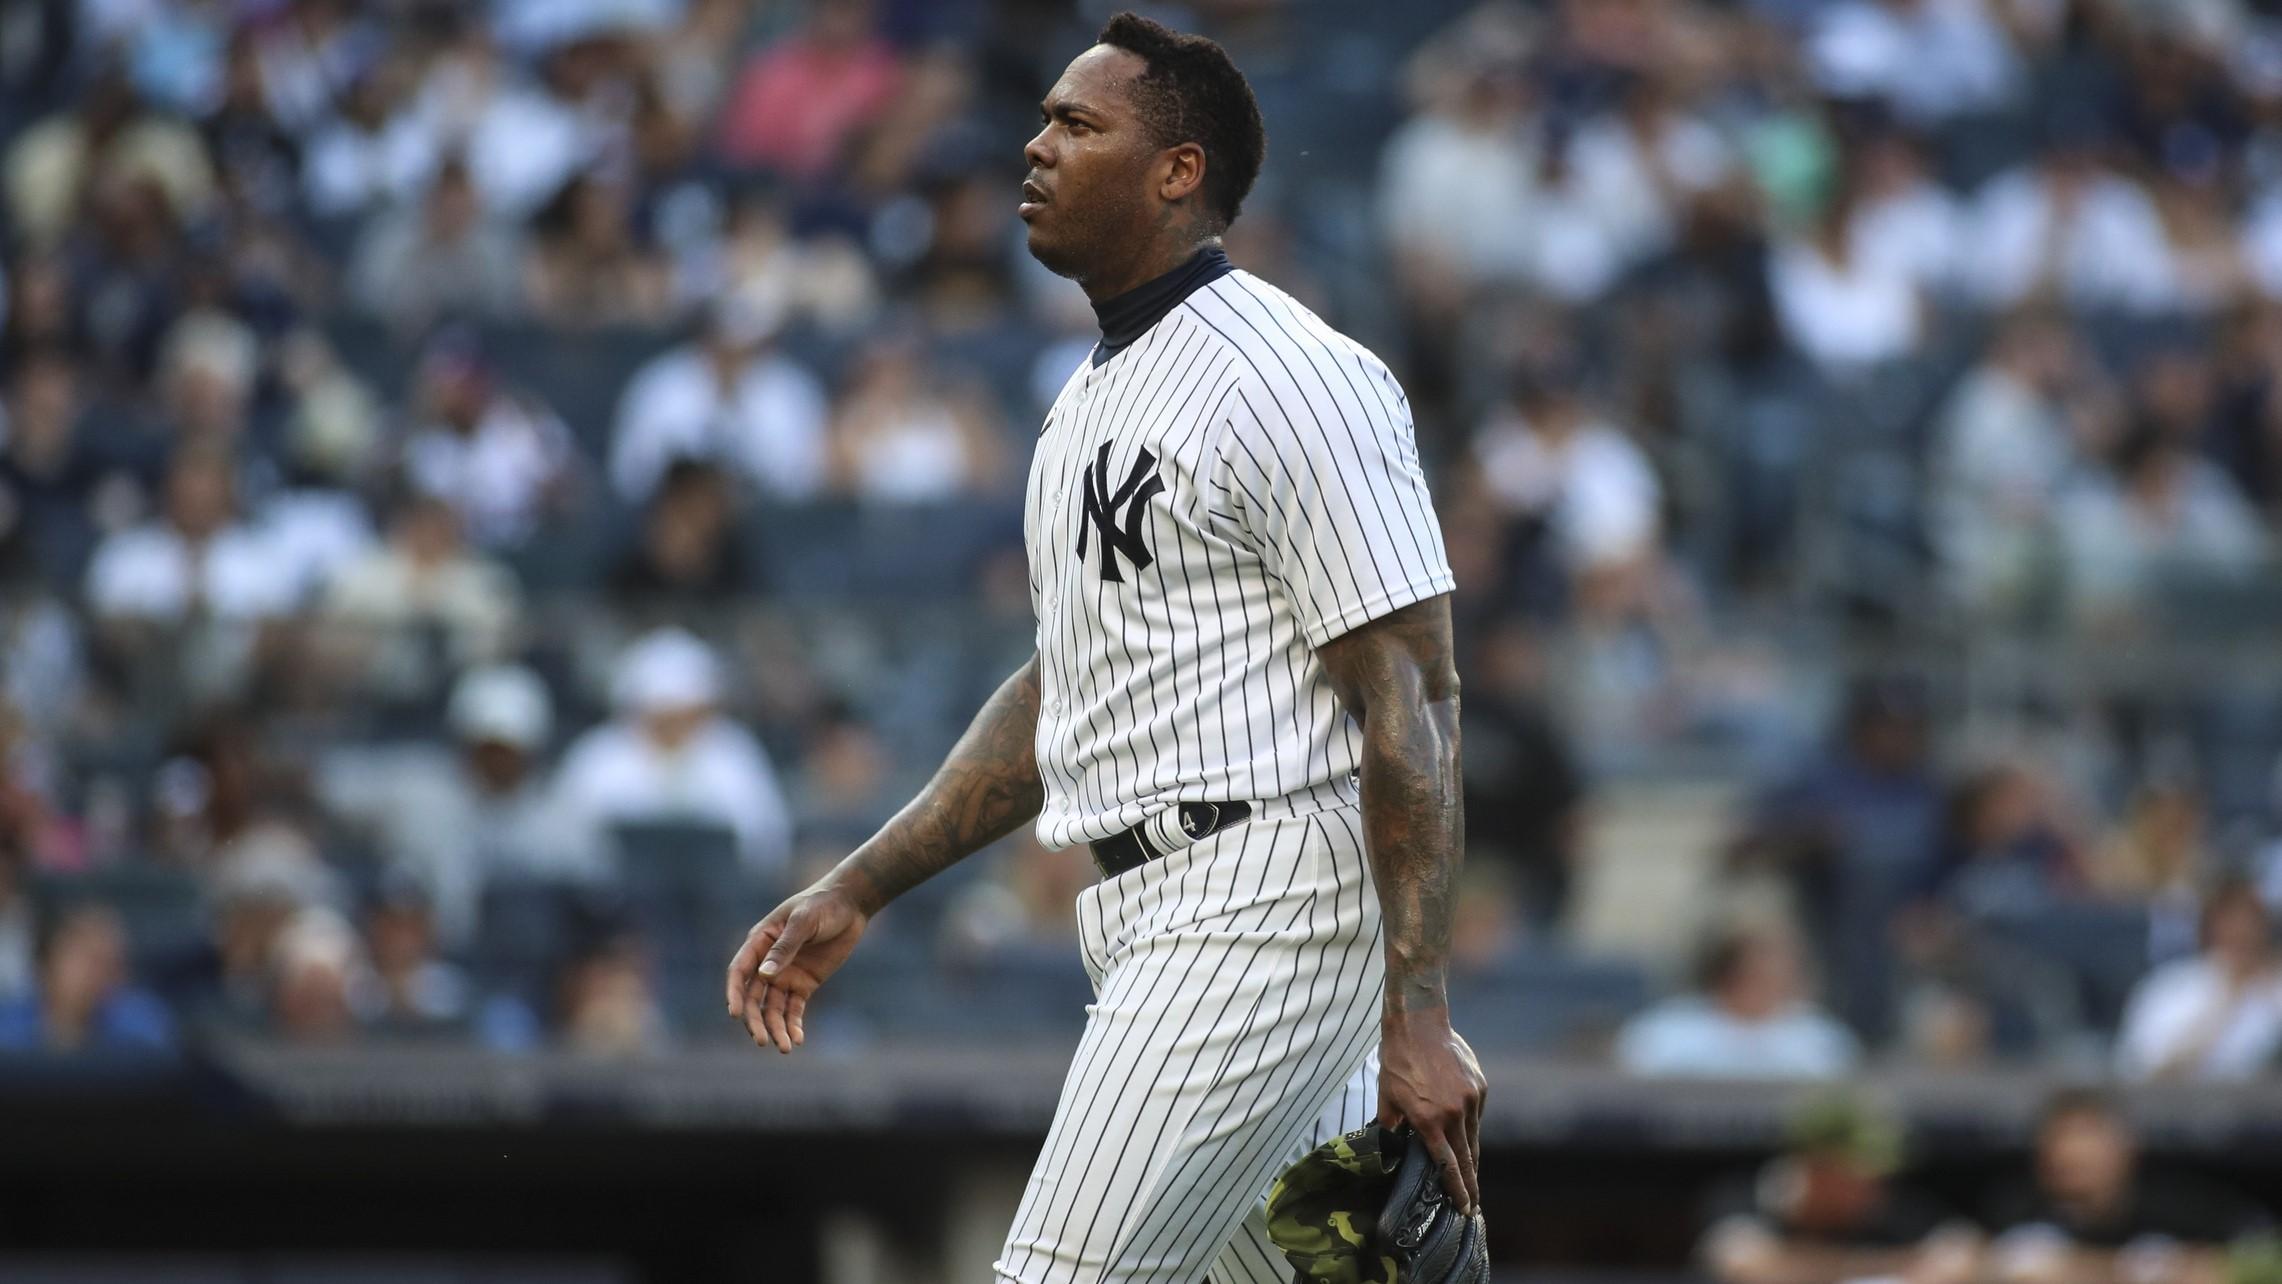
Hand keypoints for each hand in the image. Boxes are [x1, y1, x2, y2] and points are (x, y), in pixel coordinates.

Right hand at [724, 883, 869, 1053]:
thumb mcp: (803, 922)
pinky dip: (794, 1024)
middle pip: (754, 997)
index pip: (739, 972)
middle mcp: (768, 963)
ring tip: (785, 1048)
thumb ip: (784, 948)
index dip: (734, 994)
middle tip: (762, 1041)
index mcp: (760, 942)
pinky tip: (798, 1039)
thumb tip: (764, 976)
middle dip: (755, 1021)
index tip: (734, 1014)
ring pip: (773, 1008)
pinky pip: (795, 1009)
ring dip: (776, 1028)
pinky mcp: (804, 984)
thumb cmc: (822, 905)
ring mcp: (786, 975)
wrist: (850, 905)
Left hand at [1377, 1007, 1486, 1214]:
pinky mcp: (1480, 1086)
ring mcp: (1470, 1099)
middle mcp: (1454, 1114)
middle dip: (1471, 1184)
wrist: (1418, 1024)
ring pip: (1473, 1137)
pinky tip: (1461, 1128)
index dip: (1457, 1190)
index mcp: (1429, 1121)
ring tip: (1470, 1175)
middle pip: (1466, 1158)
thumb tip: (1393, 1148)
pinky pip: (1476, 1115)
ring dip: (1471, 1157)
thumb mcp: (1387, 1098)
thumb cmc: (1398, 1061)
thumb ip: (1392, 1127)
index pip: (1447, 1165)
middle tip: (1473, 1205)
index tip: (1465, 1207)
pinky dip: (1469, 1125)